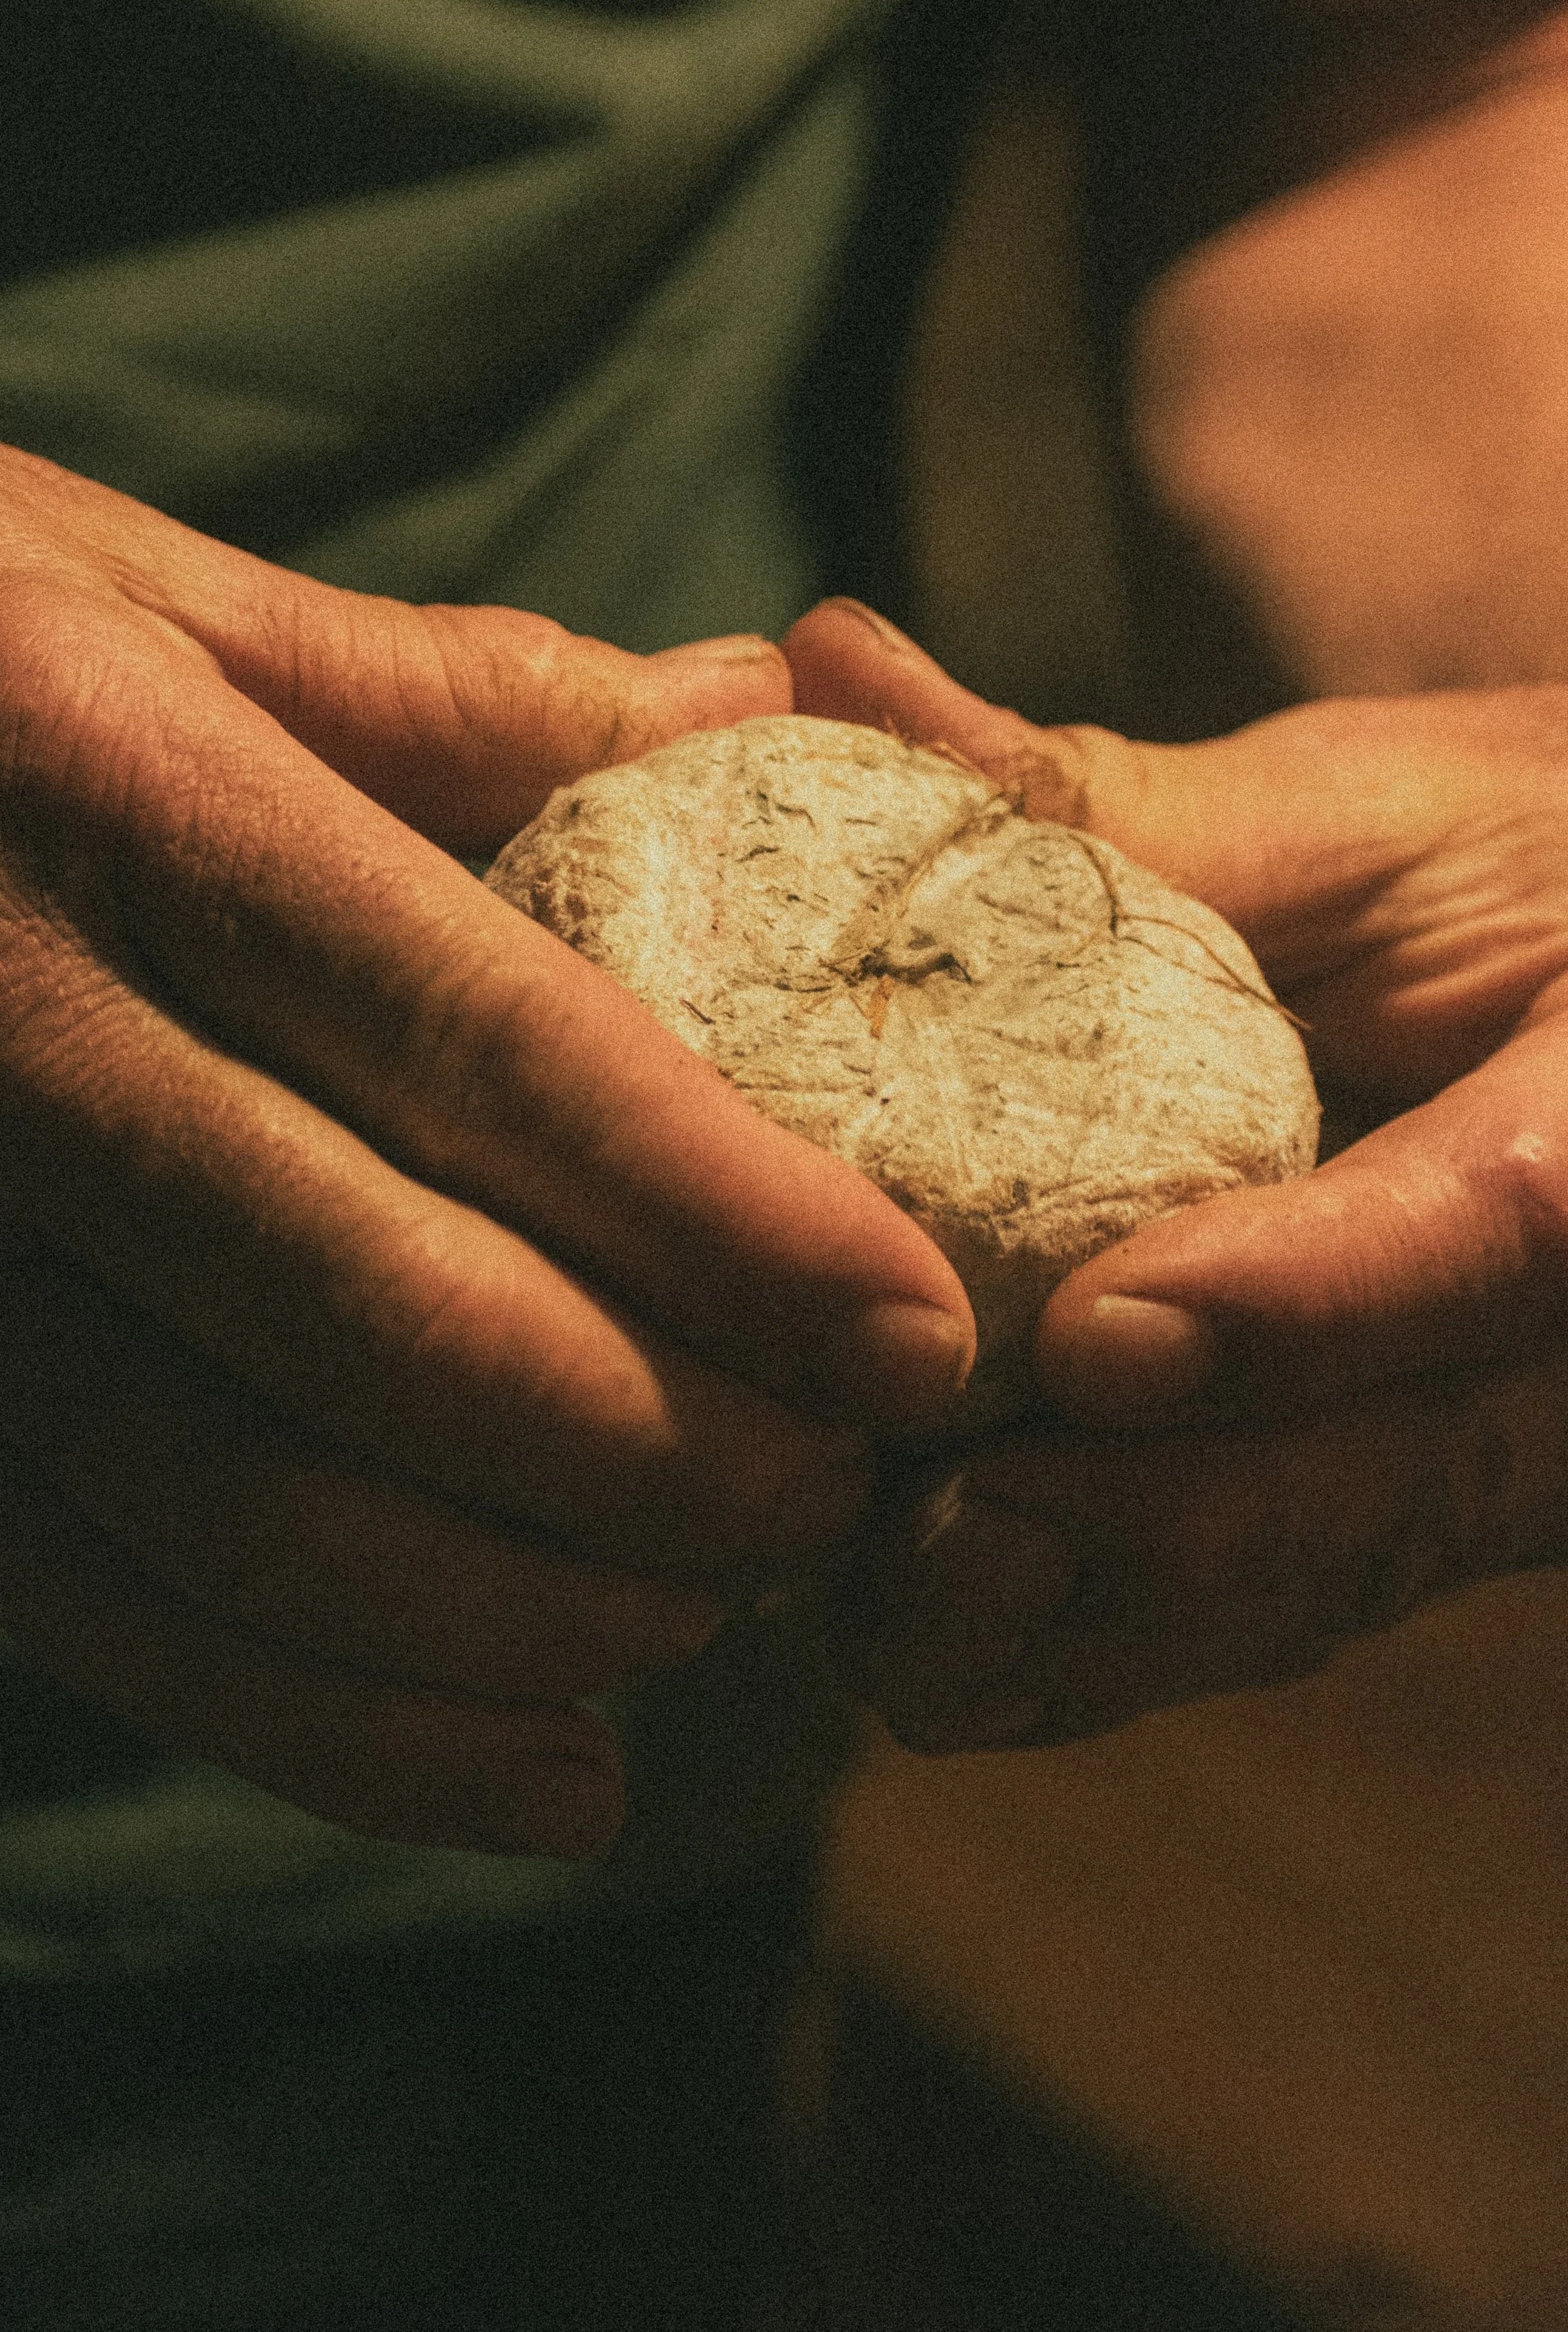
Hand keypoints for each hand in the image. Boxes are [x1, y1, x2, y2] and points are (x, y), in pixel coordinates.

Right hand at [0, 399, 973, 1852]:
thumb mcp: (153, 587)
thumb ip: (459, 685)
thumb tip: (761, 714)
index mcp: (97, 797)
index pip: (466, 1036)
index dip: (723, 1209)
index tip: (922, 1329)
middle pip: (381, 1320)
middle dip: (666, 1449)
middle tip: (854, 1486)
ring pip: (250, 1518)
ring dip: (534, 1611)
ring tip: (729, 1609)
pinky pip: (108, 1614)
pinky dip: (346, 1737)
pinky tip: (554, 1776)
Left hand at [786, 596, 1567, 1747]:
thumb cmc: (1521, 868)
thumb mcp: (1369, 819)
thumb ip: (1123, 810)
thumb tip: (833, 669)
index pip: (1512, 1225)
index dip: (1309, 1303)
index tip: (1101, 1338)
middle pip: (1406, 1476)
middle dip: (1162, 1529)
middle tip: (928, 1546)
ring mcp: (1517, 1439)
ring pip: (1332, 1575)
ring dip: (1109, 1624)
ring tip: (890, 1624)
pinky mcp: (1427, 1497)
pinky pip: (1286, 1606)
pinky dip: (1116, 1647)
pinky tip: (942, 1661)